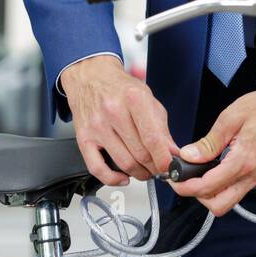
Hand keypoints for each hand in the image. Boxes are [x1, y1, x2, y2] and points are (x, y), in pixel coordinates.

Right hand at [60, 54, 178, 186]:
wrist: (90, 77)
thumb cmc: (119, 87)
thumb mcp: (147, 98)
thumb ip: (161, 127)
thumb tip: (171, 152)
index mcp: (133, 99)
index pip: (152, 138)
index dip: (164, 158)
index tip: (170, 167)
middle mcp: (113, 112)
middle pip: (140, 153)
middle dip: (154, 167)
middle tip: (159, 168)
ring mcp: (97, 126)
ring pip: (123, 163)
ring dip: (139, 173)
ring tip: (145, 170)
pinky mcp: (83, 138)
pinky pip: (97, 168)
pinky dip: (112, 179)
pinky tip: (123, 177)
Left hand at [169, 90, 255, 217]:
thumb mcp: (230, 118)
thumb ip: (208, 142)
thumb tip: (189, 155)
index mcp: (242, 161)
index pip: (208, 187)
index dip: (186, 187)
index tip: (175, 180)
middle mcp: (251, 175)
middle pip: (219, 206)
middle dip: (197, 197)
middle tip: (185, 180)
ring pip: (228, 201)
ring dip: (210, 193)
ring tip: (197, 174)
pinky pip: (236, 190)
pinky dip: (221, 186)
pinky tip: (213, 169)